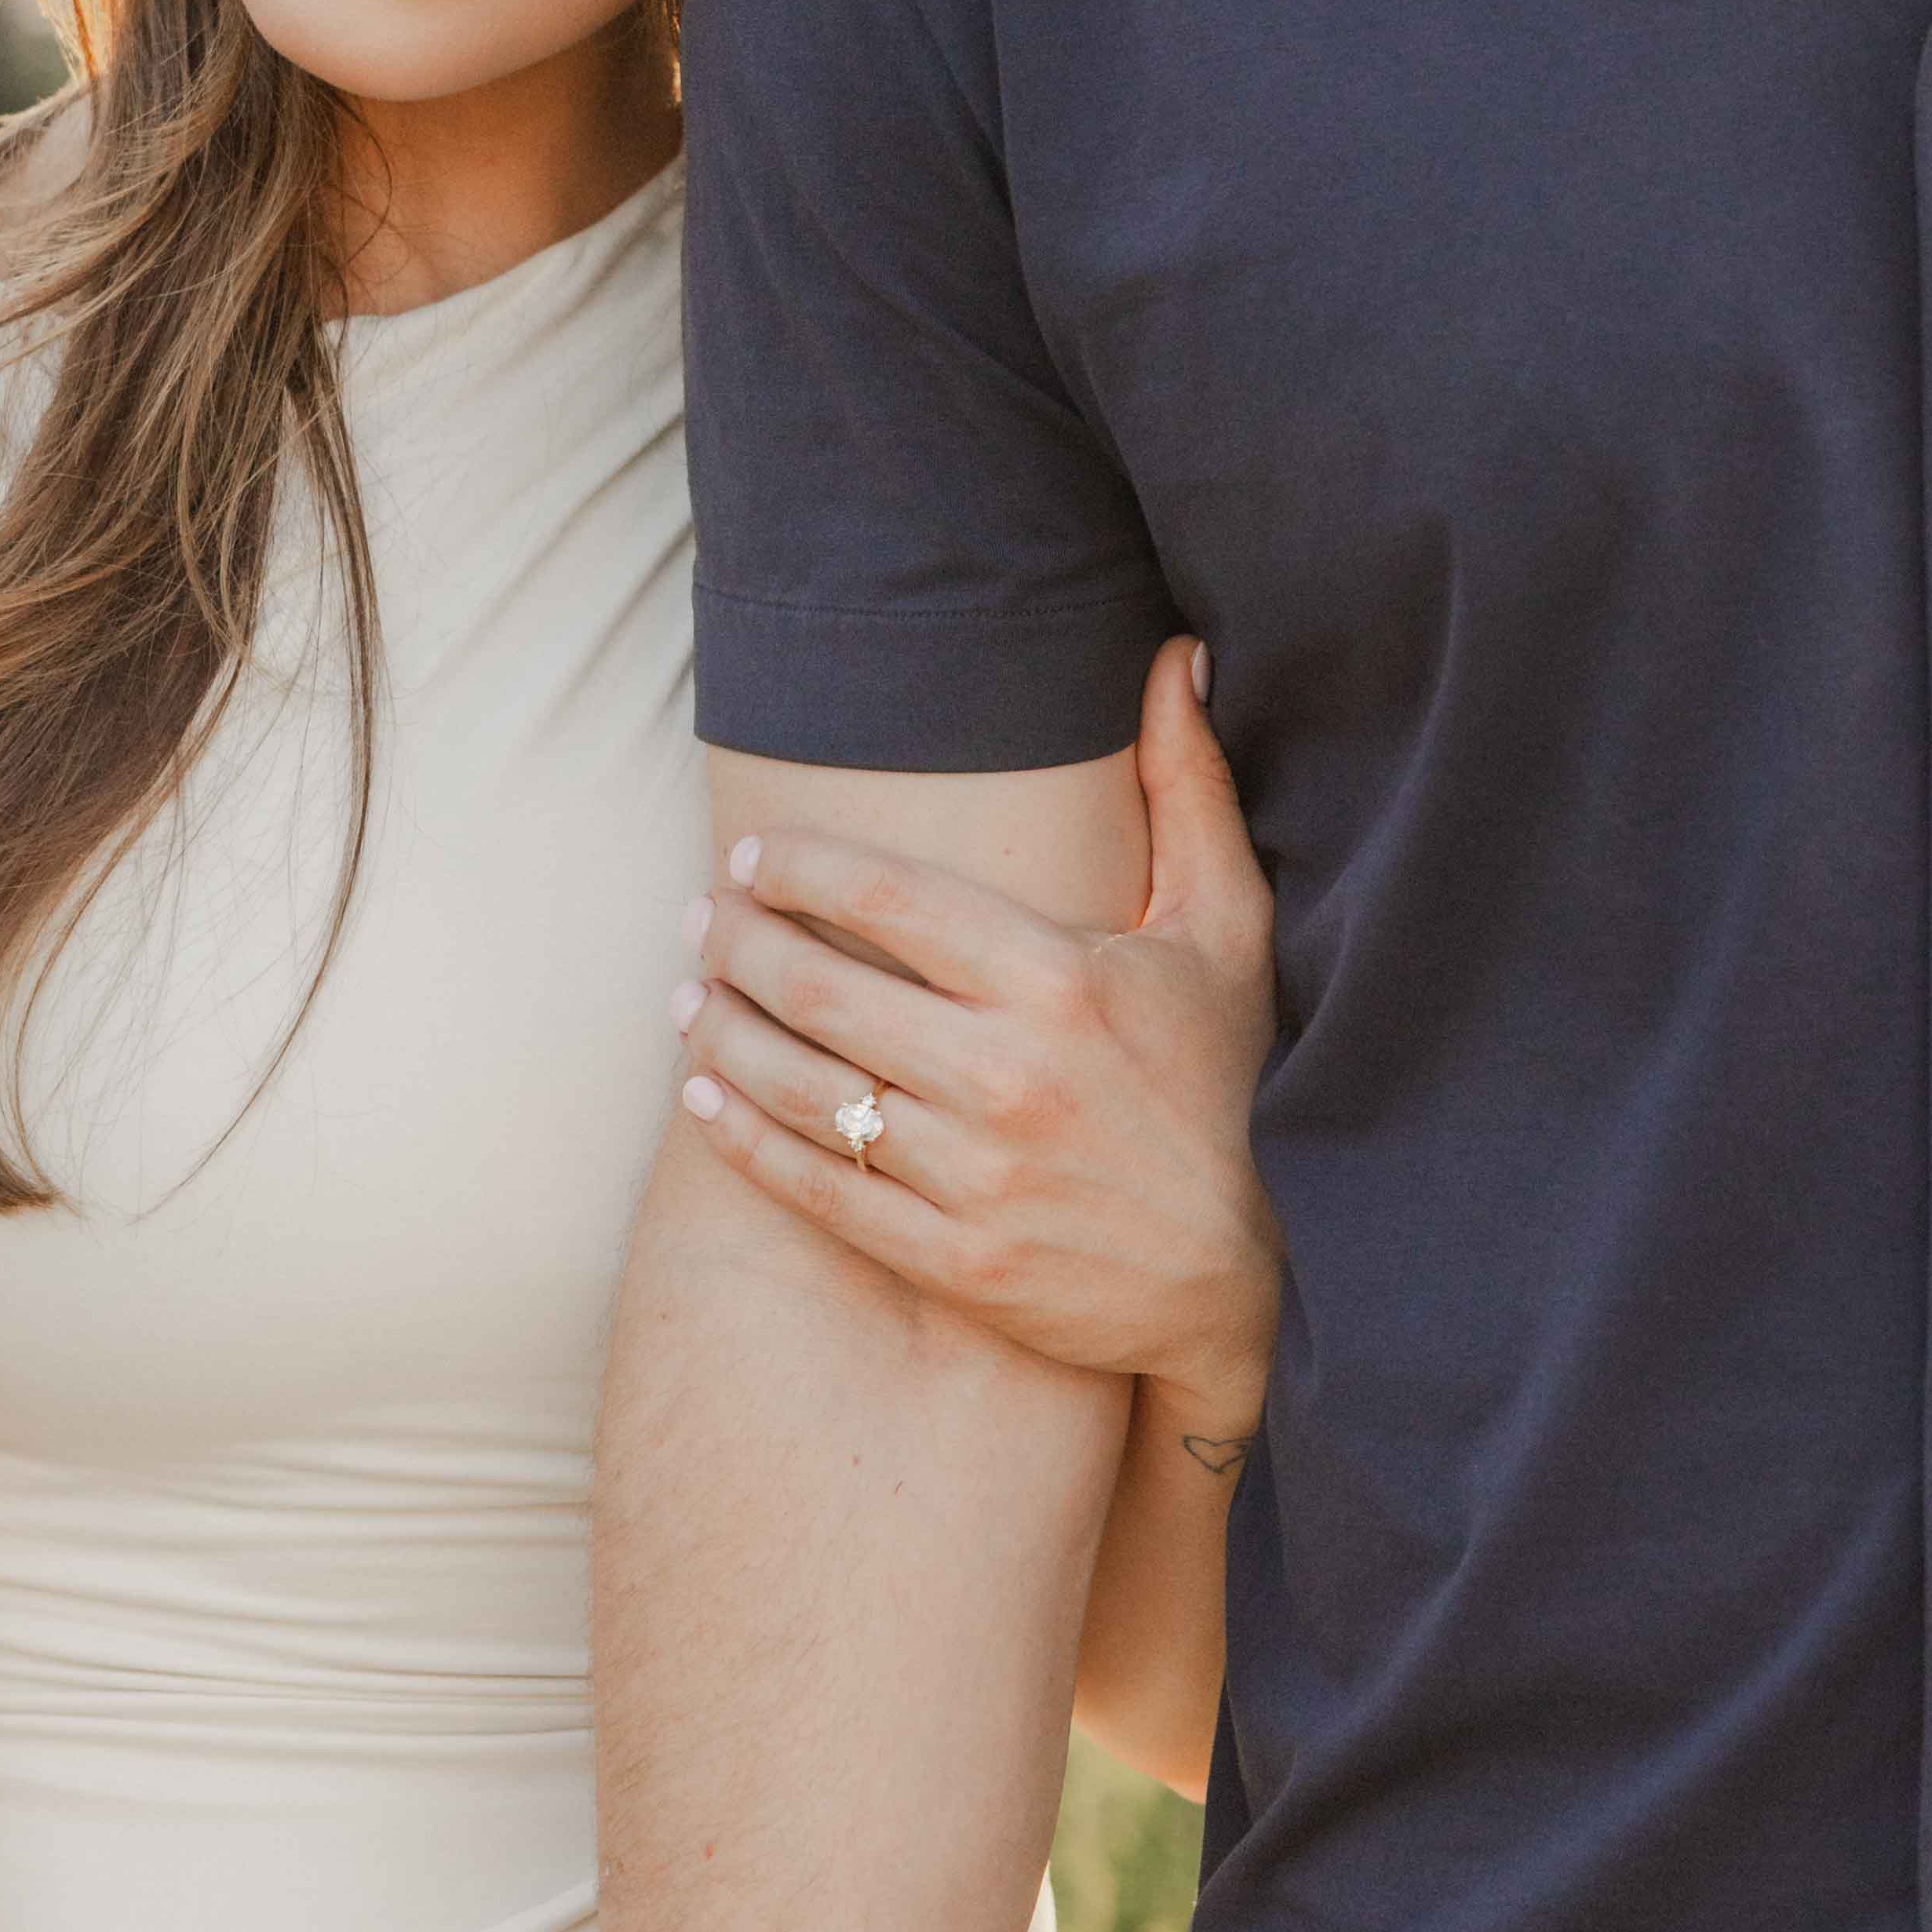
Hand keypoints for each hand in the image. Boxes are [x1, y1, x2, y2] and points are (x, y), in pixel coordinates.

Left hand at [674, 639, 1279, 1437]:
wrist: (1244, 1277)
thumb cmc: (1228, 1081)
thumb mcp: (1228, 927)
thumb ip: (1191, 785)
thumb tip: (1181, 654)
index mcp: (1061, 980)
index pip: (886, 898)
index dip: (798, 868)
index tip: (754, 856)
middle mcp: (1009, 1076)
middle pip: (821, 989)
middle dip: (739, 943)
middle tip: (701, 918)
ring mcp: (974, 1175)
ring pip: (801, 1088)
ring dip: (721, 1033)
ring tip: (687, 994)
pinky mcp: (952, 1259)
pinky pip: (815, 1188)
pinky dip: (741, 1137)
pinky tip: (703, 1096)